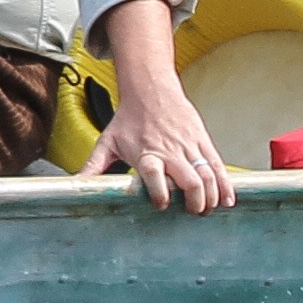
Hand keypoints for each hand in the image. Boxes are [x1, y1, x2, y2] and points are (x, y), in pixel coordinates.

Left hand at [96, 78, 230, 211]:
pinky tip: (227, 200)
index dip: (160, 193)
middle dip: (193, 202)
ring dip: (210, 196)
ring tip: (206, 210)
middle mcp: (170, 151)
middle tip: (190, 213)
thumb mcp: (108, 141)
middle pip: (190, 180)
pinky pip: (218, 166)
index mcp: (146, 153)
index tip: (161, 206)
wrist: (151, 90)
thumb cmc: (128, 119)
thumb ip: (94, 165)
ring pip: (207, 175)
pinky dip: (225, 185)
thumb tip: (75, 184)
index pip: (154, 175)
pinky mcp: (203, 142)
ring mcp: (189, 147)